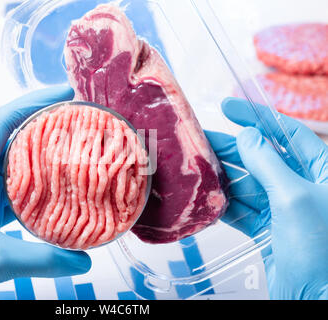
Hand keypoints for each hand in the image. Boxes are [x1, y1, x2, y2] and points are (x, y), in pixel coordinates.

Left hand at [0, 86, 90, 299]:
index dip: (34, 101)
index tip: (64, 94)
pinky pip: (14, 189)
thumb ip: (44, 259)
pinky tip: (58, 190)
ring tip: (74, 150)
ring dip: (42, 155)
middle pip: (12, 135)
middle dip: (45, 124)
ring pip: (15, 163)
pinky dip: (36, 186)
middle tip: (78, 121)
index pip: (3, 120)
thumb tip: (83, 259)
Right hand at [206, 97, 327, 299]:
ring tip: (197, 168)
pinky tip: (208, 198)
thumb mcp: (293, 197)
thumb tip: (248, 136)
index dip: (256, 118)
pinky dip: (224, 204)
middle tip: (200, 141)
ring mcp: (284, 209)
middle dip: (231, 149)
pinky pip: (242, 209)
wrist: (317, 298)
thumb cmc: (319, 249)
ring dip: (223, 177)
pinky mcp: (268, 229)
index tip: (228, 107)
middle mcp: (303, 186)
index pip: (287, 133)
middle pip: (262, 158)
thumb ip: (268, 163)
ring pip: (248, 184)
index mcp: (321, 171)